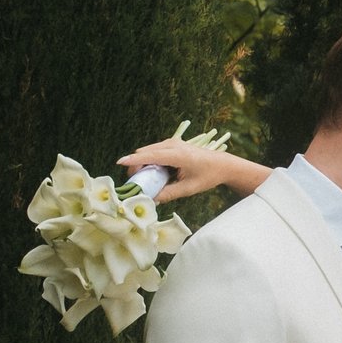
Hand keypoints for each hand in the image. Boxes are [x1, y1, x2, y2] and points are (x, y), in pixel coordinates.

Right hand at [122, 131, 255, 201]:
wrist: (222, 164)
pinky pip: (154, 152)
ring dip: (143, 164)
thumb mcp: (188, 189)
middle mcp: (172, 145)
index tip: (119, 163)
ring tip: (148, 180)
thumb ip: (168, 194)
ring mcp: (171, 143)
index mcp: (177, 155)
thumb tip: (151, 200)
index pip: (150, 156)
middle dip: (136, 166)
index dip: (134, 160)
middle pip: (144, 153)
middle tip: (137, 183)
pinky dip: (150, 162)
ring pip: (148, 152)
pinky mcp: (171, 144)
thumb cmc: (208, 176)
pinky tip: (158, 174)